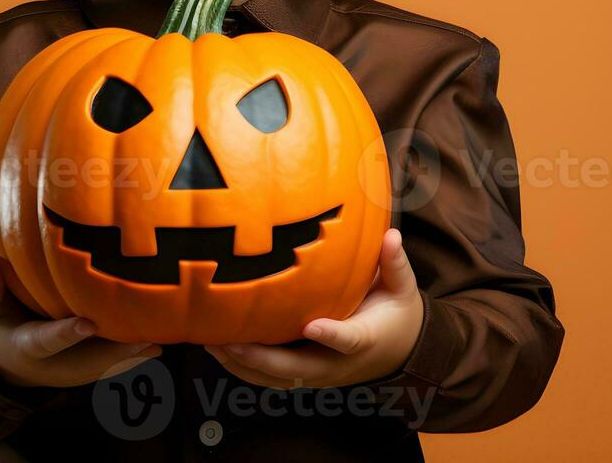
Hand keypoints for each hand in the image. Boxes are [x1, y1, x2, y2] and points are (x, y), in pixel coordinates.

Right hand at [0, 257, 162, 388]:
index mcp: (28, 348)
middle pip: (87, 362)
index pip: (47, 341)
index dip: (66, 334)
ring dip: (132, 355)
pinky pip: (112, 363)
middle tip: (145, 340)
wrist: (7, 364)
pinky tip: (159, 338)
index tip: (88, 324)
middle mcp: (55, 364)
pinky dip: (133, 353)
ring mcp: (73, 370)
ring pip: (105, 366)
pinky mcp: (87, 368)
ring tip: (160, 339)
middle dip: (115, 353)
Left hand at [203, 228, 424, 388]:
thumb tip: (392, 234)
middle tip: (230, 341)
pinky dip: (242, 368)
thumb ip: (393, 264)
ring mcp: (316, 373)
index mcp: (363, 340)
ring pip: (276, 378)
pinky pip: (268, 377)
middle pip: (297, 369)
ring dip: (242, 365)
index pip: (346, 340)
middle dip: (262, 359)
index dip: (329, 335)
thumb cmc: (395, 315)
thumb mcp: (401, 289)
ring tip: (211, 344)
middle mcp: (335, 363)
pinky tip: (216, 349)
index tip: (310, 326)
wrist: (399, 353)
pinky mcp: (302, 375)